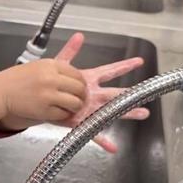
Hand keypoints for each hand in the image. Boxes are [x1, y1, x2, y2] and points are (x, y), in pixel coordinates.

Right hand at [0, 57, 86, 123]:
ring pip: (75, 103)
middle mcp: (51, 78)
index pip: (78, 74)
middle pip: (80, 88)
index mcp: (51, 65)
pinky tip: (57, 112)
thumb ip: (57, 68)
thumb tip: (77, 77)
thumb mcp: (38, 66)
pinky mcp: (44, 110)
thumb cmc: (16, 79)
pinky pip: (63, 114)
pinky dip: (63, 115)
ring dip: (75, 107)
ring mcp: (48, 95)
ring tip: (70, 107)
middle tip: (78, 99)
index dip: (81, 83)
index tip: (79, 88)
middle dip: (81, 96)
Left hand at [53, 32, 148, 152]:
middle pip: (116, 93)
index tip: (139, 61)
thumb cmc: (50, 83)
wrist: (36, 99)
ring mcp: (89, 109)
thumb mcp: (58, 65)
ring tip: (143, 113)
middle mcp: (93, 95)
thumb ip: (69, 51)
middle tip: (146, 93)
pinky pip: (92, 133)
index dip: (124, 65)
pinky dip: (102, 141)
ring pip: (111, 112)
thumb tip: (79, 35)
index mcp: (89, 80)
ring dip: (126, 113)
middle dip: (131, 93)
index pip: (109, 71)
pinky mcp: (80, 123)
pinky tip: (112, 147)